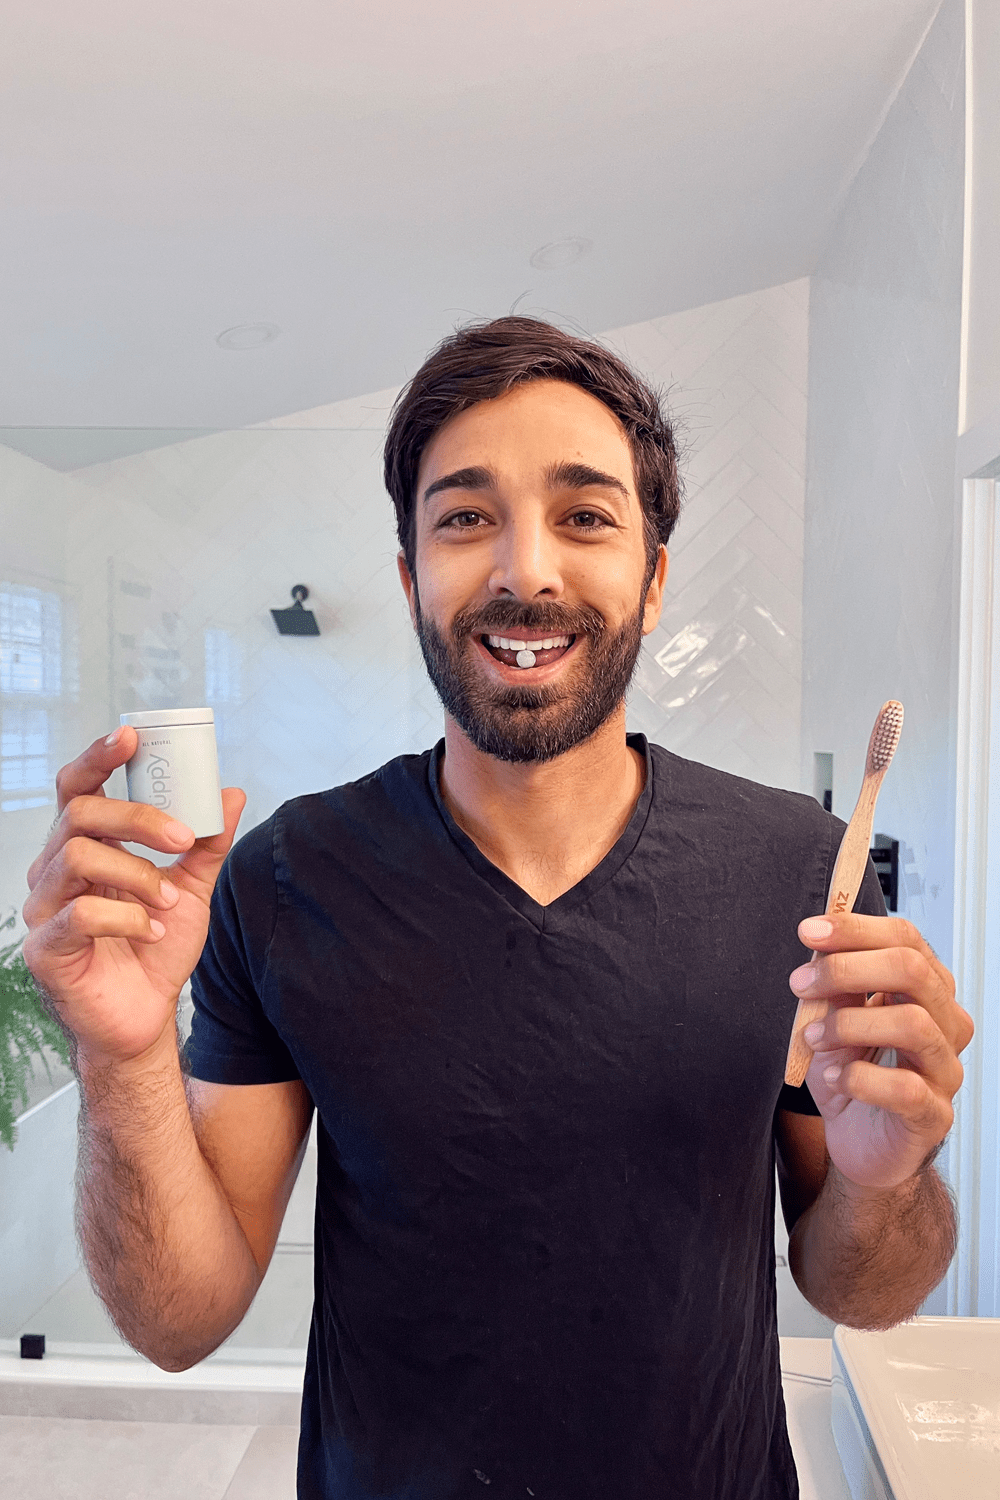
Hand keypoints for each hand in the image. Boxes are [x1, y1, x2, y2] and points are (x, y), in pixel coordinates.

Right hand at [22, 726, 245, 1068]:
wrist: (145, 1018)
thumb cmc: (156, 949)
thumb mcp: (193, 890)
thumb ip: (207, 845)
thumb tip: (230, 794)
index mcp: (86, 847)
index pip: (78, 788)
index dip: (98, 757)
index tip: (132, 737)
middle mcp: (55, 870)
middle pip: (81, 813)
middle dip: (139, 818)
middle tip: (183, 838)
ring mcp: (44, 909)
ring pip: (78, 858)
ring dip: (137, 875)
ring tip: (169, 903)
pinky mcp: (45, 949)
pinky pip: (78, 916)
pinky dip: (127, 918)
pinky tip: (153, 933)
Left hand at [789, 913, 973, 1191]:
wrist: (859, 1141)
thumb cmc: (852, 1074)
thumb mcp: (833, 1020)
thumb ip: (834, 987)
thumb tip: (821, 947)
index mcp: (924, 990)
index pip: (905, 939)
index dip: (856, 928)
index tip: (809, 932)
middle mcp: (945, 1023)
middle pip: (913, 971)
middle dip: (847, 969)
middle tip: (801, 983)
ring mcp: (945, 1069)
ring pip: (914, 1024)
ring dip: (850, 1024)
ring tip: (813, 1037)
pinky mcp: (933, 1114)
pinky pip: (906, 1088)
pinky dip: (861, 1078)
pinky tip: (836, 1079)